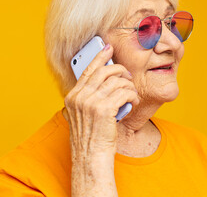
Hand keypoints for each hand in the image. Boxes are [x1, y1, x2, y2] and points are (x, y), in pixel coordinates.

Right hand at [64, 44, 139, 158]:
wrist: (90, 158)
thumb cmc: (90, 138)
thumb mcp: (84, 115)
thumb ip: (90, 97)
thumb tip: (106, 82)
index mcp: (73, 97)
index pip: (87, 70)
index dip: (99, 57)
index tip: (108, 48)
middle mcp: (80, 97)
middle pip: (104, 72)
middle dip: (119, 69)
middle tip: (127, 74)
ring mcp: (91, 103)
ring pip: (116, 82)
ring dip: (128, 85)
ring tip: (131, 93)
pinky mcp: (104, 109)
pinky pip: (125, 92)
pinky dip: (132, 95)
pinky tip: (133, 100)